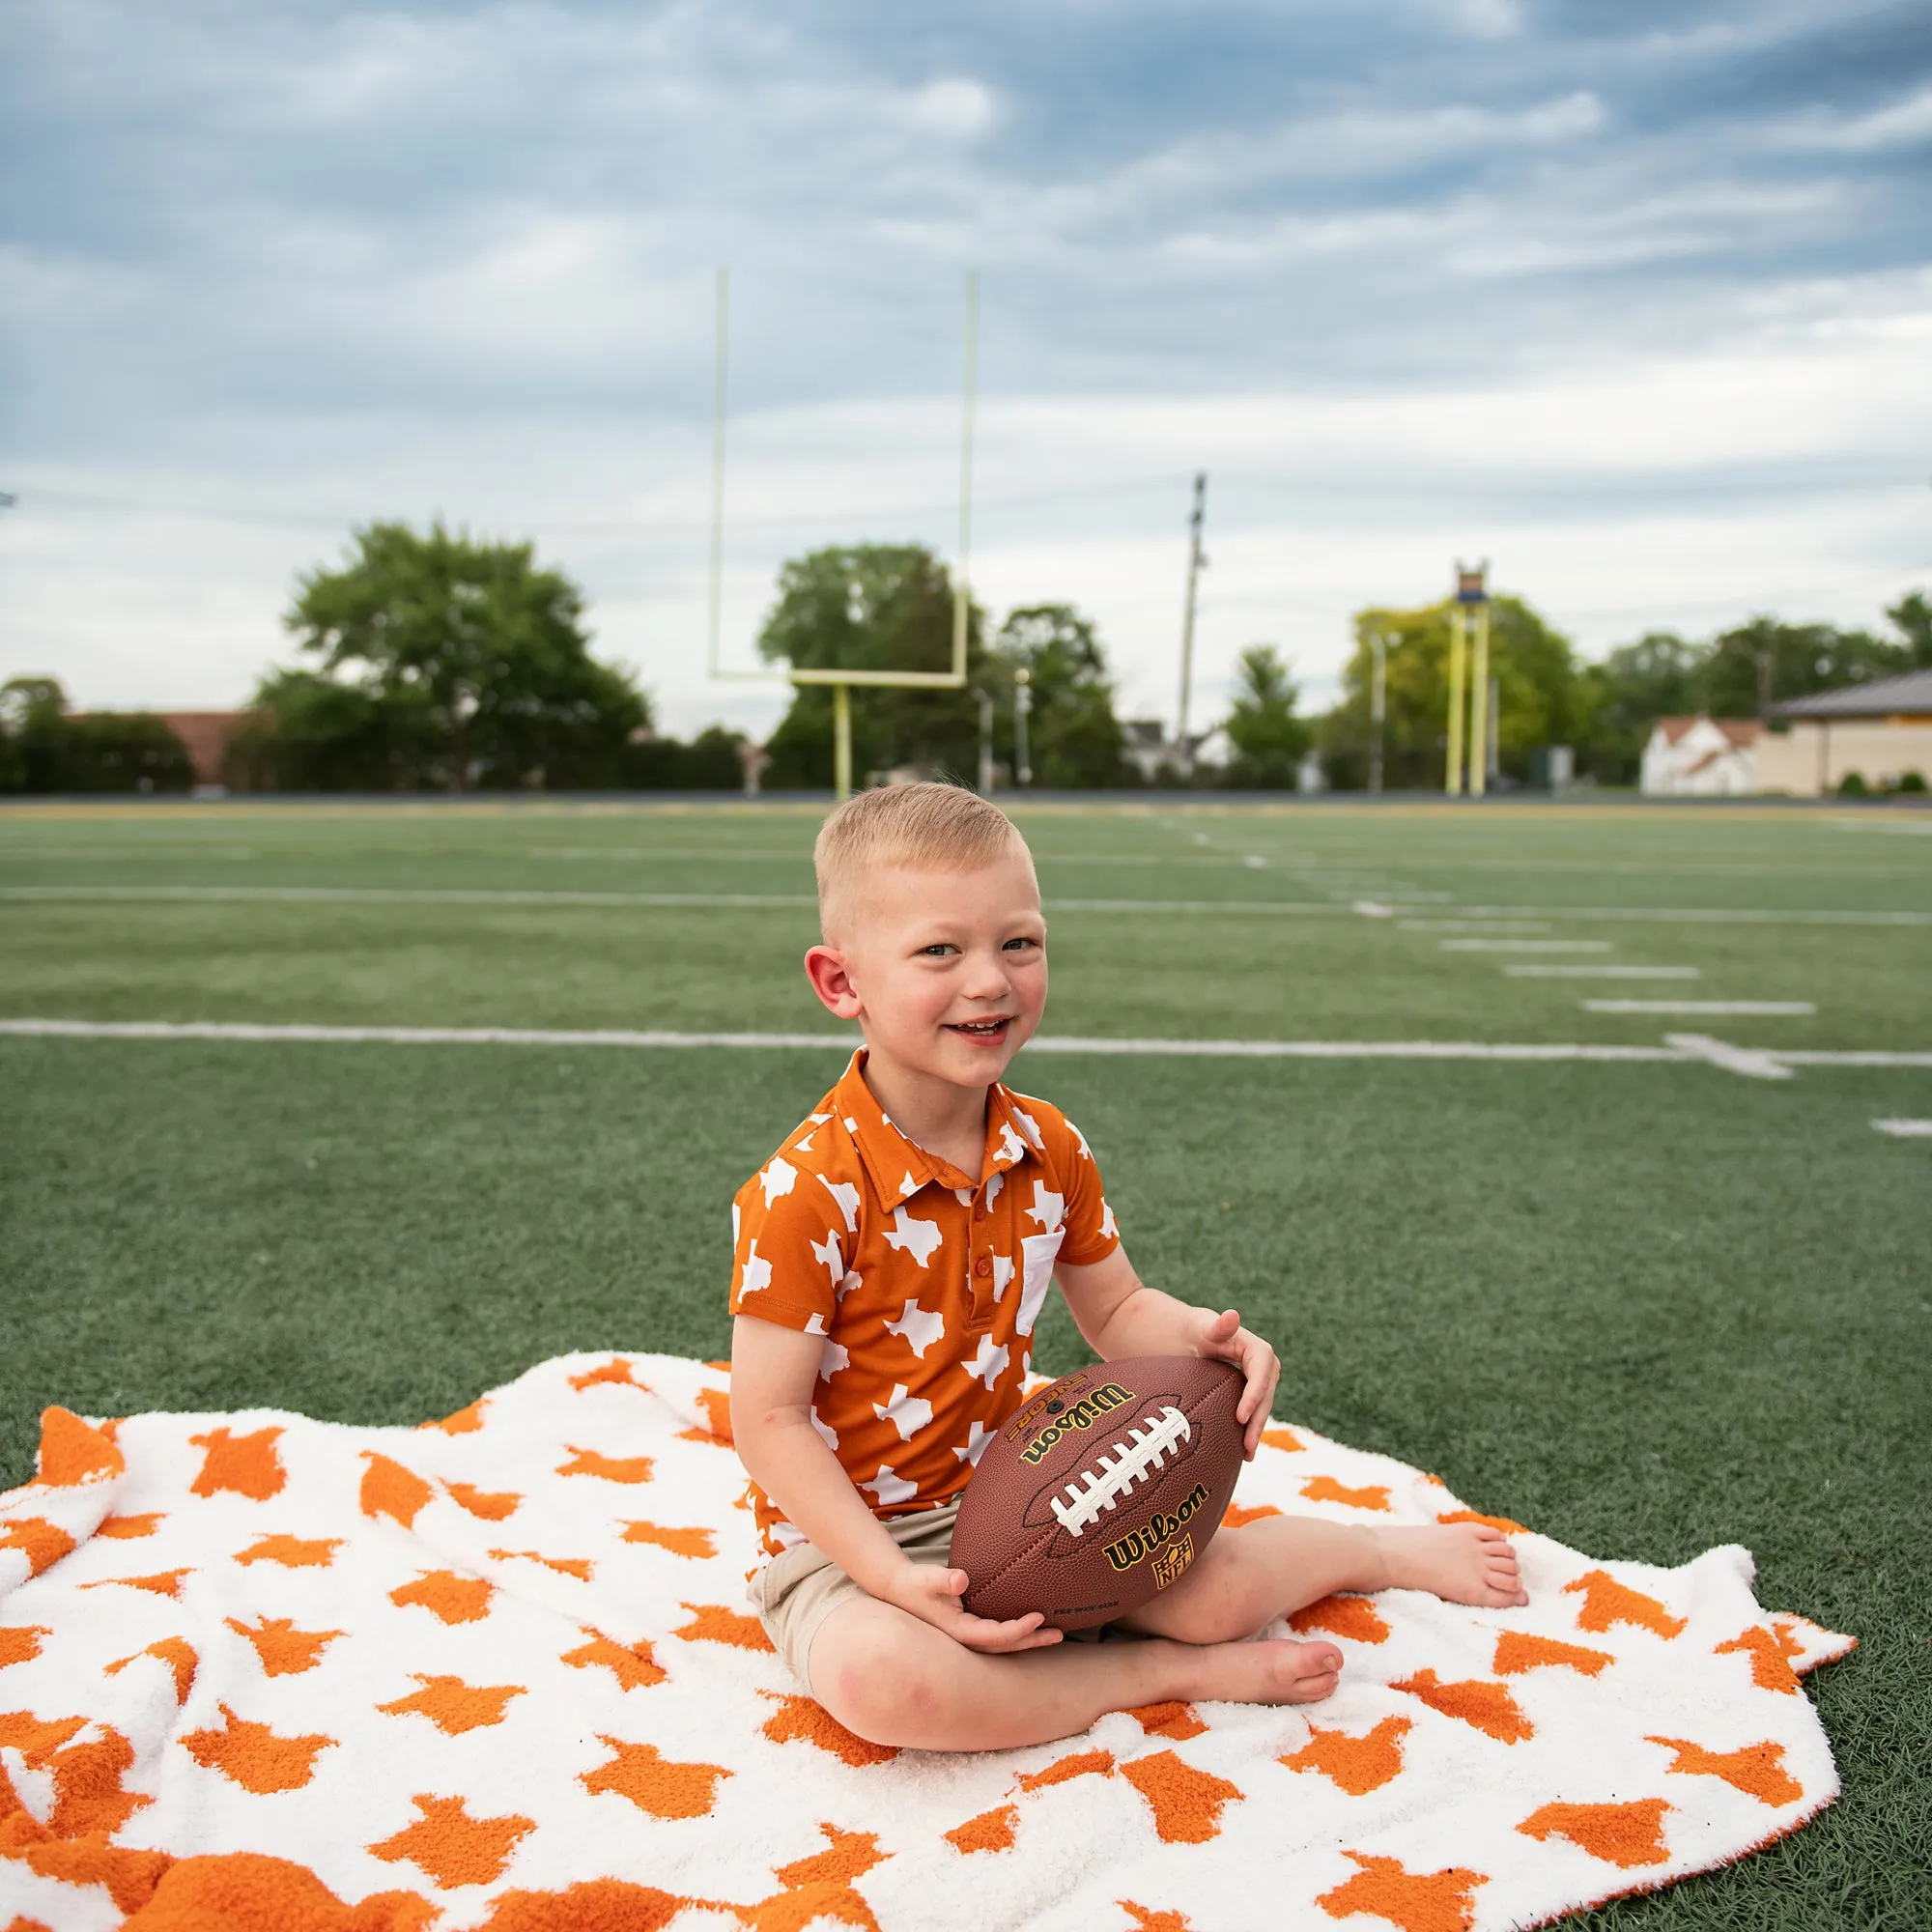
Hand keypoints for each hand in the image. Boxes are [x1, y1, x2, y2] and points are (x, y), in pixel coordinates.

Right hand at [881, 1560, 1064, 1652]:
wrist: (900, 1589)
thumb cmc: (916, 1583)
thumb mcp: (927, 1578)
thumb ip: (943, 1580)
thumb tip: (960, 1579)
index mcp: (958, 1631)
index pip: (995, 1636)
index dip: (1018, 1629)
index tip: (1038, 1616)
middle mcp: (965, 1640)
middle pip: (1005, 1647)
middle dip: (1032, 1641)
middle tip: (1059, 1634)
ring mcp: (968, 1638)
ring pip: (1004, 1645)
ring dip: (1029, 1640)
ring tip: (1055, 1634)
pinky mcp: (969, 1629)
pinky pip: (998, 1637)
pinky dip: (1017, 1635)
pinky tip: (1032, 1628)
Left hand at [1197, 1306, 1278, 1458]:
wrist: (1191, 1337)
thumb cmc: (1195, 1331)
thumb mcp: (1203, 1327)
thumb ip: (1218, 1325)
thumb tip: (1232, 1315)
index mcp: (1254, 1347)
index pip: (1263, 1370)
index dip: (1256, 1393)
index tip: (1241, 1415)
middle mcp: (1262, 1364)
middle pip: (1267, 1393)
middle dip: (1258, 1419)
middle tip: (1247, 1445)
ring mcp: (1259, 1379)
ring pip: (1263, 1405)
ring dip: (1257, 1429)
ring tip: (1247, 1454)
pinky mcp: (1251, 1391)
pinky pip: (1255, 1410)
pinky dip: (1251, 1428)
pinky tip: (1244, 1451)